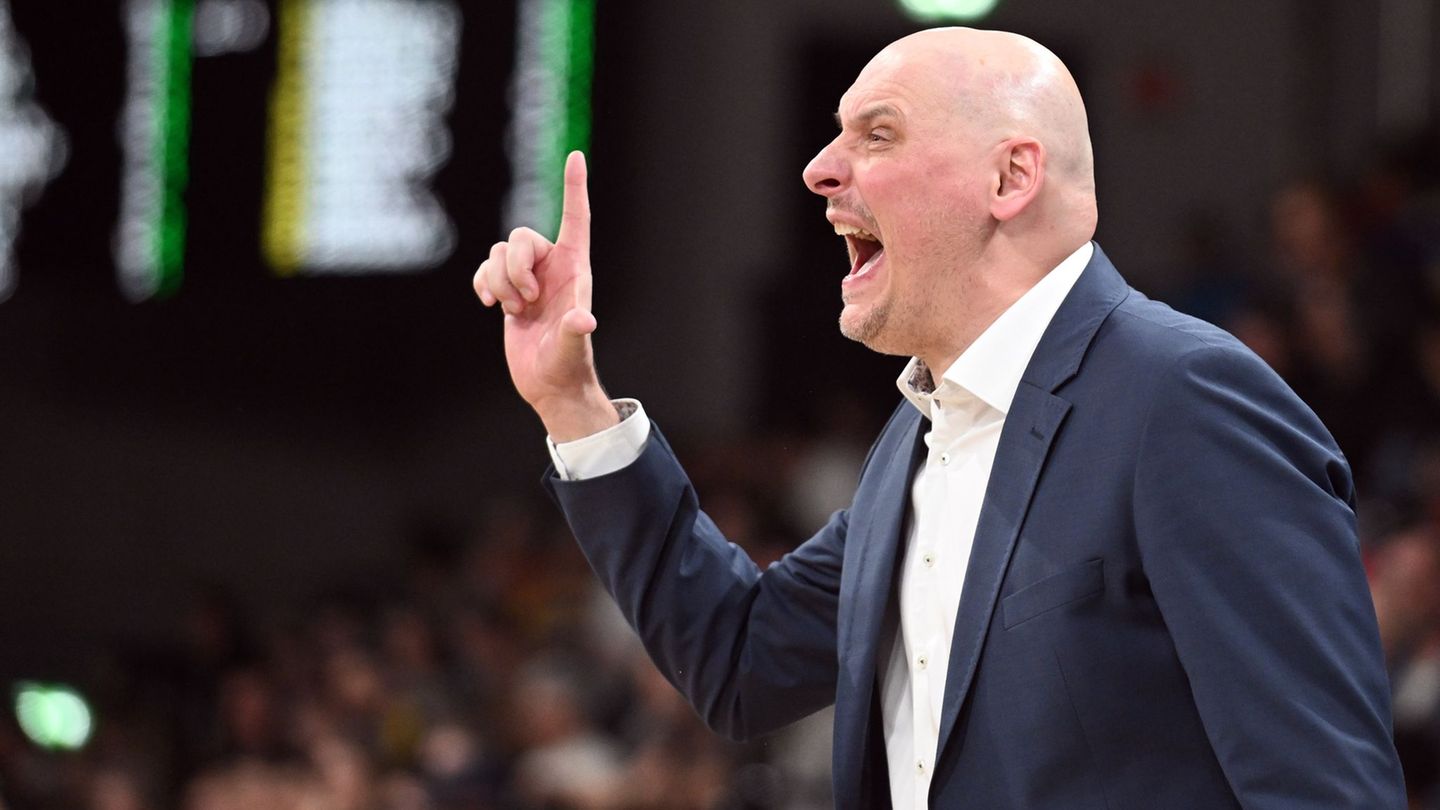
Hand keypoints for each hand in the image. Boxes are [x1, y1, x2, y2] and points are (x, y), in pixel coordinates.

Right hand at [474, 152, 618, 440]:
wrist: (549, 385)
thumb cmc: (568, 367)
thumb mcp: (572, 350)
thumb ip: (575, 333)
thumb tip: (583, 320)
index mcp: (574, 270)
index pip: (576, 220)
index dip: (575, 188)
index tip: (575, 156)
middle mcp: (551, 268)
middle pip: (521, 237)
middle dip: (513, 267)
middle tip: (526, 302)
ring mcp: (527, 280)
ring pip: (498, 253)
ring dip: (498, 281)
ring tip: (513, 311)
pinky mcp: (506, 292)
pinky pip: (484, 269)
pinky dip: (482, 284)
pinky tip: (490, 306)